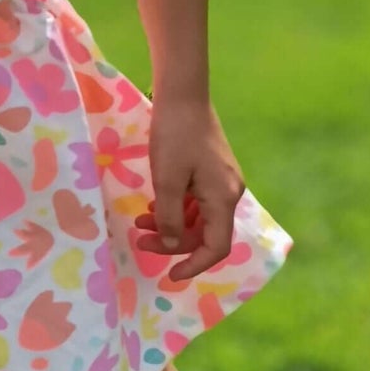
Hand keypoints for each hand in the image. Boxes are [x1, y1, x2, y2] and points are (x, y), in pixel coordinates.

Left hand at [136, 96, 242, 283]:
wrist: (183, 95)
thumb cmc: (174, 136)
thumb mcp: (167, 180)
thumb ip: (170, 217)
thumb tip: (173, 245)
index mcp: (223, 198)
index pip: (216, 247)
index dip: (194, 266)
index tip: (170, 276)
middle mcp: (229, 193)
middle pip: (205, 234)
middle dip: (173, 242)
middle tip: (140, 239)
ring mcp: (222, 181)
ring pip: (199, 218)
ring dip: (171, 225)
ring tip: (140, 222)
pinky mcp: (212, 171)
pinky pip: (197, 202)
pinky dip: (176, 209)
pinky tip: (152, 206)